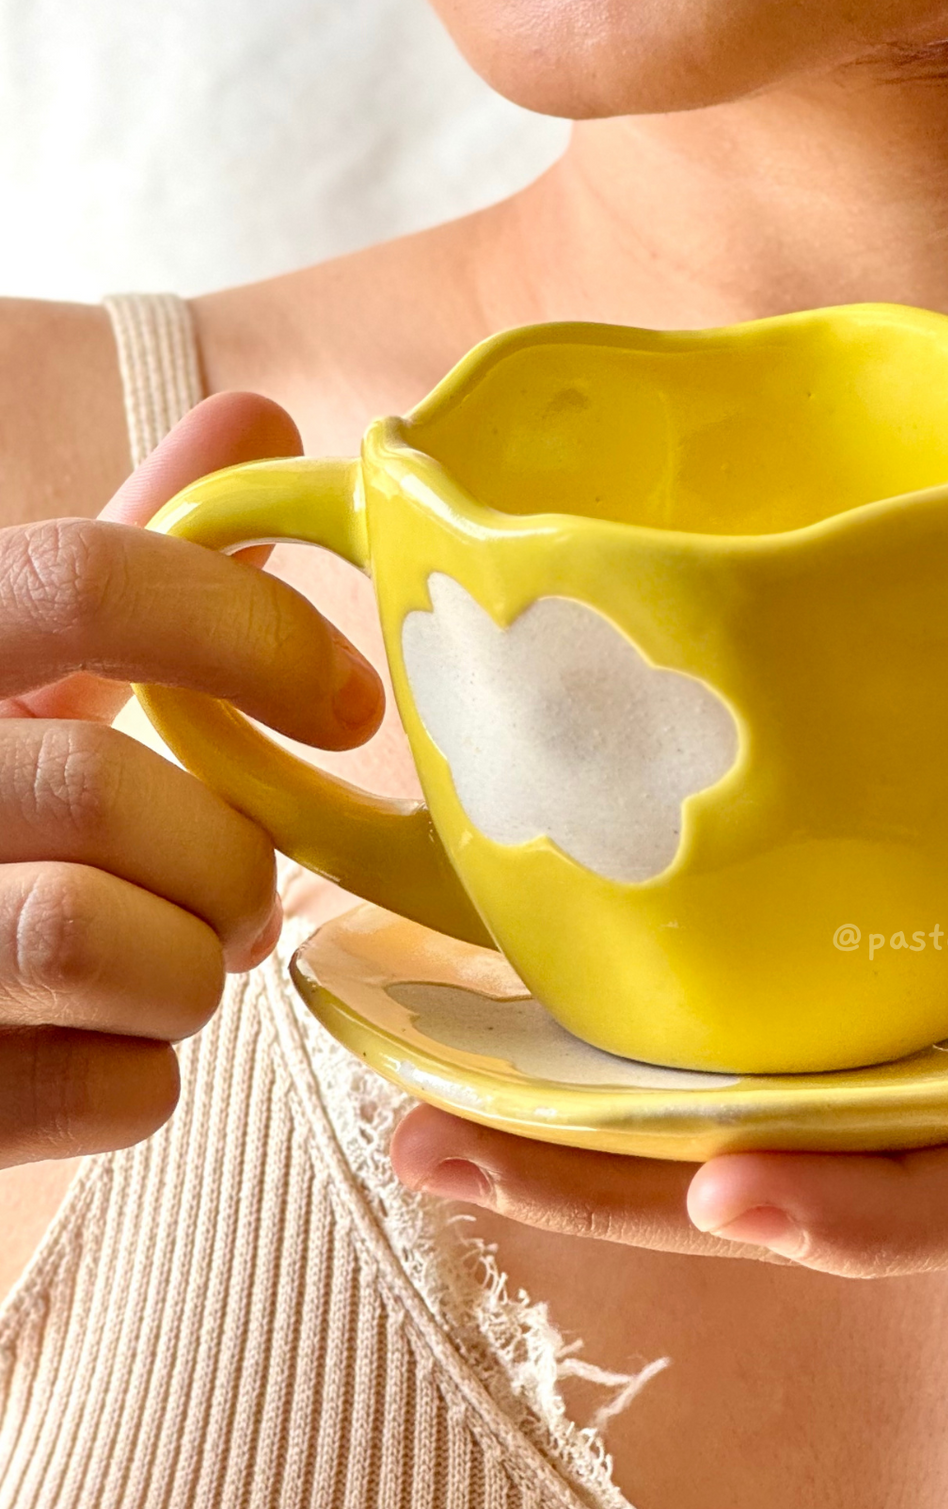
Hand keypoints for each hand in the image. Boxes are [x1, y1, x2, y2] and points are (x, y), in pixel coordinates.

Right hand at [0, 393, 383, 1167]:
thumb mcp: (21, 686)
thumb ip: (129, 571)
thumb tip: (258, 416)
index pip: (74, 580)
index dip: (243, 629)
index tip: (353, 699)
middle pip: (105, 787)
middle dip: (222, 855)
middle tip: (238, 891)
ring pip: (100, 942)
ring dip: (190, 966)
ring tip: (174, 966)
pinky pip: (108, 1092)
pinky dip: (149, 1079)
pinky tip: (106, 1053)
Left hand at [393, 765, 947, 1508]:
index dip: (878, 1204)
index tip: (727, 1188)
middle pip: (836, 1211)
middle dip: (624, 1190)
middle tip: (421, 1133)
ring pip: (812, 1212)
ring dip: (623, 1175)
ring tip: (438, 1114)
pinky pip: (852, 1204)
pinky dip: (713, 1161)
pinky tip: (593, 1110)